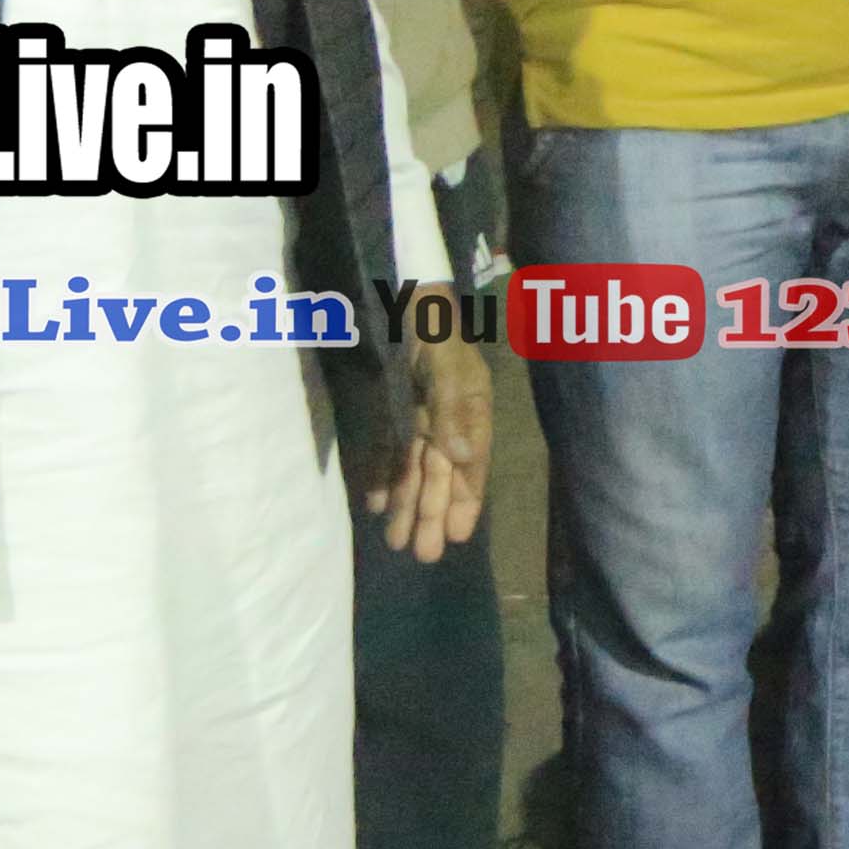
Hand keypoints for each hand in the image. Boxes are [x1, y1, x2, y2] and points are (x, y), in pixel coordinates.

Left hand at [381, 339, 489, 561]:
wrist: (401, 292)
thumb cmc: (430, 323)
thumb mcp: (443, 361)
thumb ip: (452, 408)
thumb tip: (461, 458)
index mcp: (471, 408)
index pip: (471, 463)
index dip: (468, 499)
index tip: (461, 536)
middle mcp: (448, 420)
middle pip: (442, 475)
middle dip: (435, 514)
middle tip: (426, 556)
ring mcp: (420, 417)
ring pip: (416, 470)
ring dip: (409, 505)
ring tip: (398, 543)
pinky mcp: (395, 412)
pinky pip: (391, 452)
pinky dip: (385, 478)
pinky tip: (377, 505)